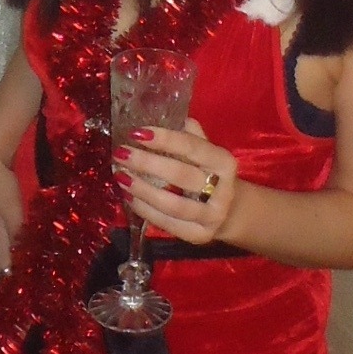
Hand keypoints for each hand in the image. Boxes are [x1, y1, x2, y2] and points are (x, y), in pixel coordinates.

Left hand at [112, 118, 238, 244]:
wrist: (231, 213)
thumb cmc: (210, 175)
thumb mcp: (207, 154)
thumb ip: (191, 137)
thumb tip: (170, 118)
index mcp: (224, 162)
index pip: (192, 147)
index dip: (164, 139)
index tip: (137, 132)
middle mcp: (222, 190)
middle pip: (181, 175)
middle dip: (147, 163)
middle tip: (122, 153)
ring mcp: (211, 215)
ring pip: (173, 204)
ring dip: (142, 190)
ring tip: (121, 176)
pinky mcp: (199, 236)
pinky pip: (167, 223)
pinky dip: (144, 210)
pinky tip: (128, 197)